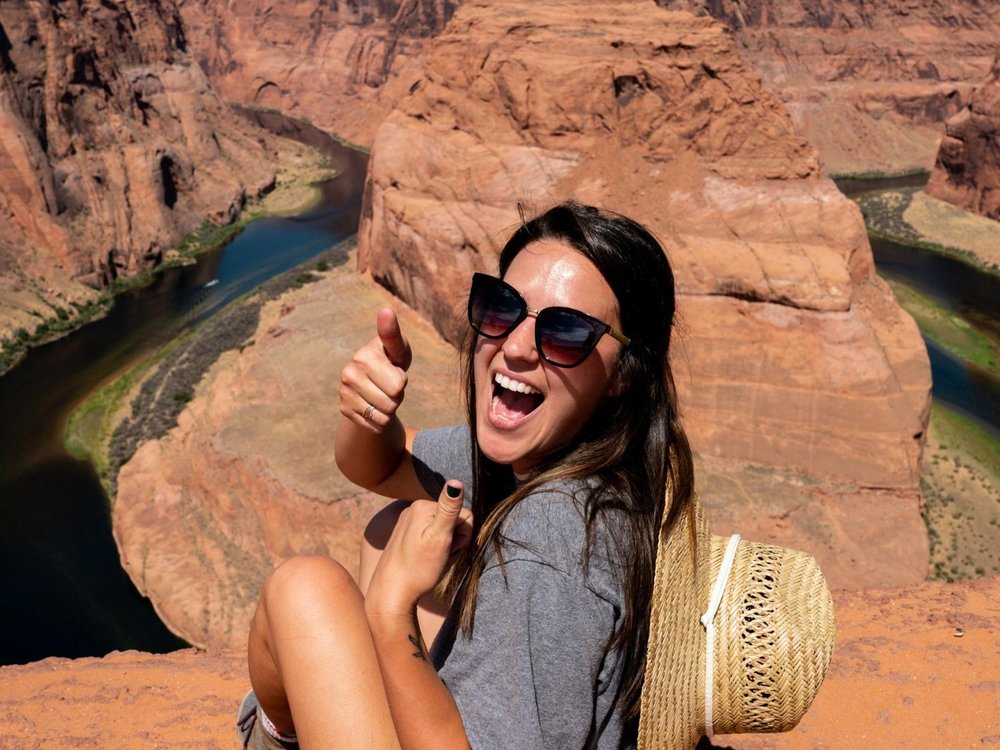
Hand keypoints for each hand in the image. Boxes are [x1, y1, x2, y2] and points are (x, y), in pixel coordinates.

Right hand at [339, 308, 412, 433]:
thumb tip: (386, 310)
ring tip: (383, 393)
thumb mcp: (397, 347)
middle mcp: (349, 374)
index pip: (398, 385)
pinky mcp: (344, 409)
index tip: (392, 368)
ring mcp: (344, 393)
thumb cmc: (391, 359)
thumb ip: (393, 333)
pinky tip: (376, 405)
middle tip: (389, 383)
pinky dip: (381, 420)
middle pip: (393, 402)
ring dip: (390, 408)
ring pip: (385, 416)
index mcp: (363, 356)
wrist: (374, 380)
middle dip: (397, 395)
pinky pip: (375, 425)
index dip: (401, 380)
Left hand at [366, 481, 473, 617]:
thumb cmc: (418, 568)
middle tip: (441, 556)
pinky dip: (434, 548)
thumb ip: (449, 509)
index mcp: (423, 506)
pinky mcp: (405, 535)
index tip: (449, 549)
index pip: (464, 514)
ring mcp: (408, 522)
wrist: (390, 593)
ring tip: (433, 559)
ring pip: (443, 529)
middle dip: (454, 539)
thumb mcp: (439, 538)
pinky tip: (425, 560)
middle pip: (453, 520)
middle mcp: (414, 509)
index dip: (463, 535)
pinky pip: (430, 535)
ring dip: (445, 545)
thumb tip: (456, 481)